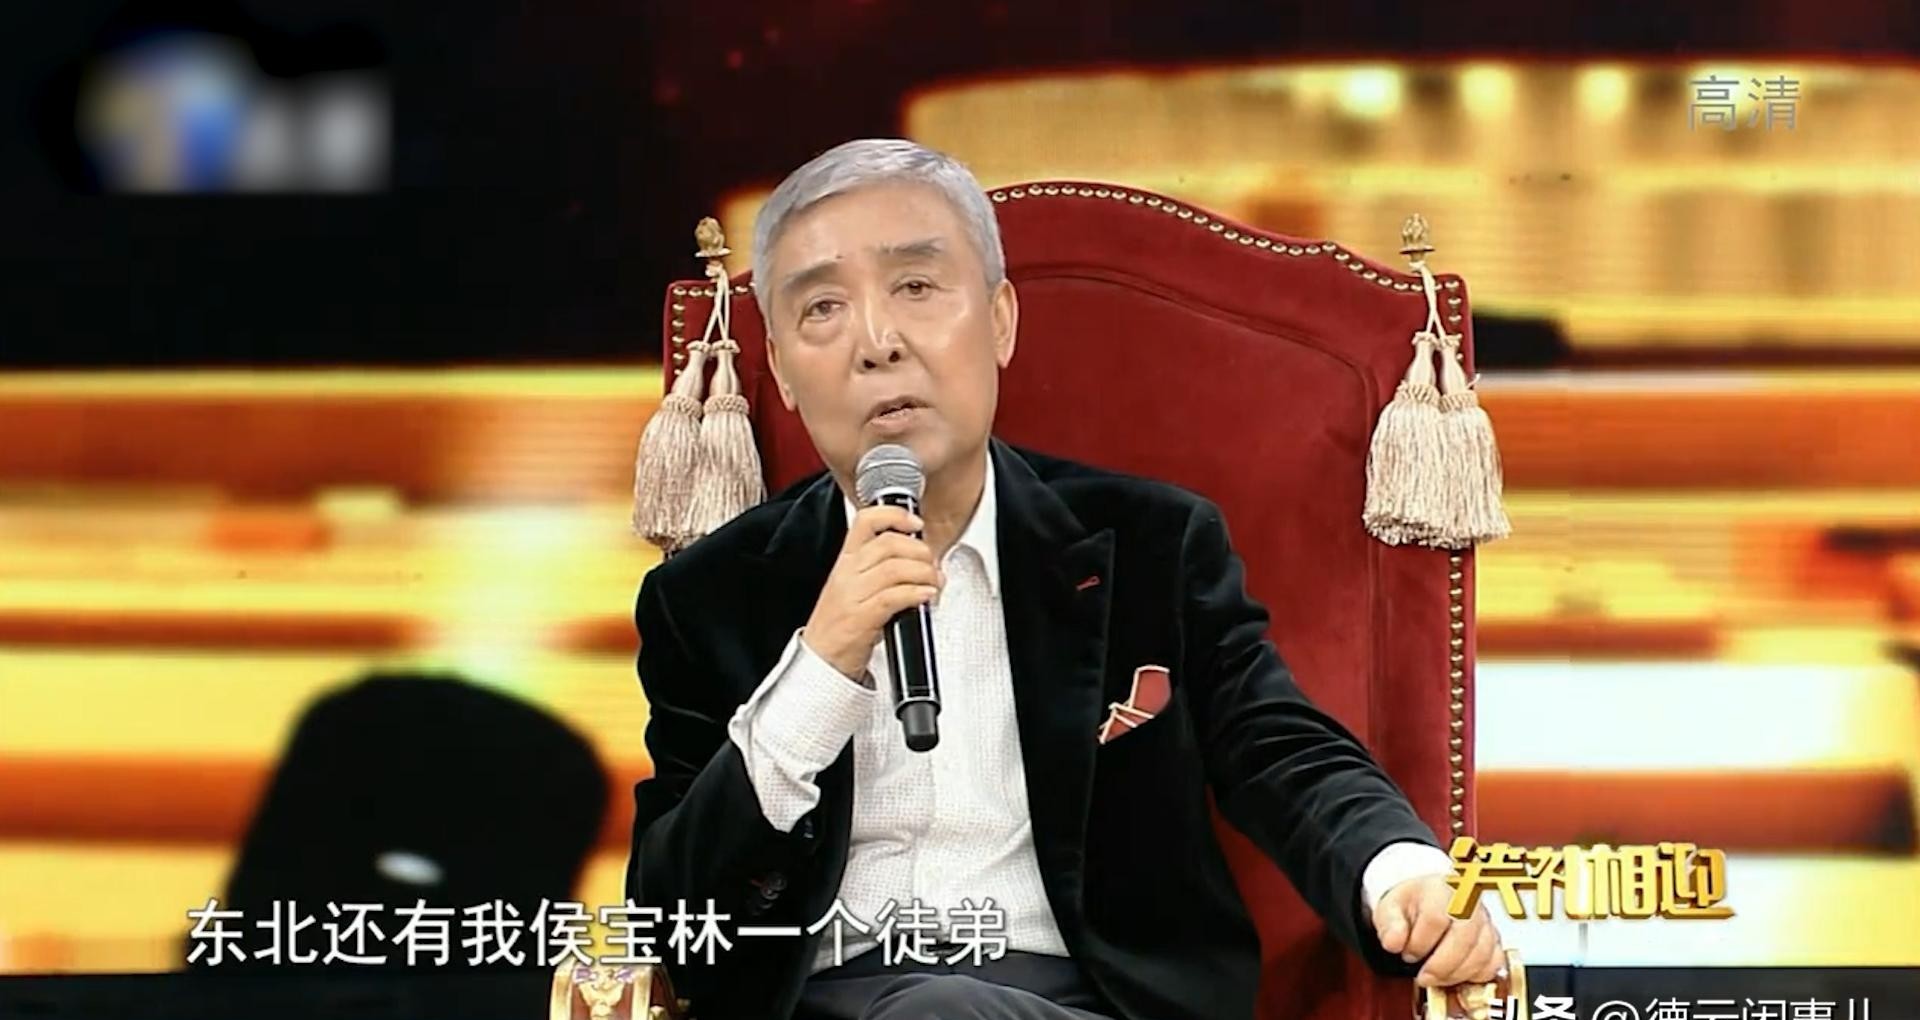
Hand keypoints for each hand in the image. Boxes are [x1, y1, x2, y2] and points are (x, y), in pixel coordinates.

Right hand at [801, 504, 943, 679]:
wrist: (821, 660)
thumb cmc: (840, 625)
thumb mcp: (854, 587)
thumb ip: (880, 568)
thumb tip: (919, 559)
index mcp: (845, 561)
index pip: (866, 521)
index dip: (895, 515)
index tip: (916, 523)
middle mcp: (847, 573)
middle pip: (889, 543)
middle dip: (920, 551)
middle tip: (932, 564)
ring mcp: (852, 595)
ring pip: (895, 568)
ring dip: (924, 573)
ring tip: (934, 583)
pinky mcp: (860, 618)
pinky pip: (893, 597)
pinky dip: (916, 593)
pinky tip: (926, 596)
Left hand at [1372, 875, 1503, 988]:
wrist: (1427, 901)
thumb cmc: (1411, 905)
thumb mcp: (1390, 910)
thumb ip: (1389, 925)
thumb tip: (1394, 943)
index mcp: (1439, 889)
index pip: (1435, 918)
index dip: (1420, 944)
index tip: (1408, 955)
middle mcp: (1468, 902)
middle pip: (1465, 936)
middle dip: (1442, 965)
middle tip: (1425, 977)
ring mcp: (1485, 920)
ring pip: (1482, 952)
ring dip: (1457, 973)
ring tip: (1437, 978)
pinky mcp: (1494, 939)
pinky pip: (1494, 962)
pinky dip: (1476, 976)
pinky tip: (1457, 976)